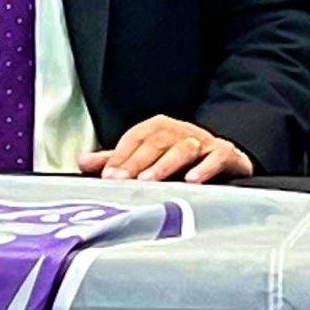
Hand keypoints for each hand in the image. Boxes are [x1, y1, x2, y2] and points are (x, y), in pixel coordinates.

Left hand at [78, 116, 252, 184]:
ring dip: (165, 165)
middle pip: (156, 142)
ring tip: (150, 181)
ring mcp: (204, 141)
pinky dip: (205, 167)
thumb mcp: (147, 158)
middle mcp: (180, 131)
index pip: (136, 137)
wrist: (226, 159)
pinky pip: (217, 156)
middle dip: (137, 162)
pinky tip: (192, 180)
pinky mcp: (226, 153)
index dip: (120, 156)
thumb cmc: (181, 160)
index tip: (107, 175)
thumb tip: (83, 161)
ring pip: (183, 148)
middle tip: (123, 181)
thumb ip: (118, 160)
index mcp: (159, 128)